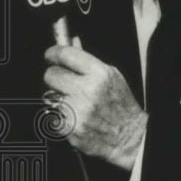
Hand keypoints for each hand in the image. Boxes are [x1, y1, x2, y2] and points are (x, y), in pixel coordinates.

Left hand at [43, 44, 147, 171]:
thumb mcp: (112, 77)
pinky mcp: (69, 128)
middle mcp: (87, 91)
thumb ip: (89, 61)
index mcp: (100, 74)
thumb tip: (72, 42)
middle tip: (64, 83)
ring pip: (50, 96)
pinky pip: (52, 115)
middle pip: (51, 75)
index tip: (51, 56)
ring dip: (59, 98)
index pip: (65, 54)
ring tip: (76, 104)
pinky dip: (60, 116)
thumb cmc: (121, 106)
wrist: (130, 138)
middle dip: (55, 77)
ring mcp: (76, 111)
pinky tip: (75, 117)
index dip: (54, 53)